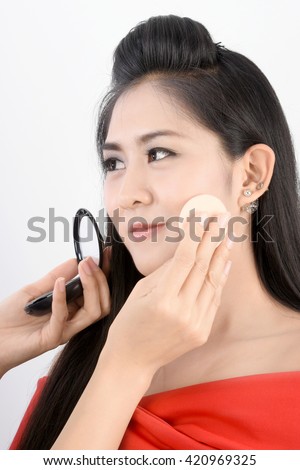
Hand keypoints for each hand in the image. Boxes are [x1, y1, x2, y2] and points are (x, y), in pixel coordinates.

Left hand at [0, 247, 111, 376]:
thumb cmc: (8, 318)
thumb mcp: (33, 290)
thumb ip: (54, 277)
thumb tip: (75, 260)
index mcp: (71, 308)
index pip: (96, 291)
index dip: (104, 273)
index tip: (106, 254)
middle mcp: (72, 320)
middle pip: (102, 302)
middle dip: (100, 279)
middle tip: (90, 261)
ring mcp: (65, 330)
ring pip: (93, 312)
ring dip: (91, 287)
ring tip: (83, 268)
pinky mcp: (53, 339)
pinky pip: (64, 317)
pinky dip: (62, 297)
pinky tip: (58, 283)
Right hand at [102, 214, 231, 375]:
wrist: (132, 360)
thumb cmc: (130, 322)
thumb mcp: (140, 291)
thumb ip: (165, 271)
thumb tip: (186, 249)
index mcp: (162, 300)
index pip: (185, 258)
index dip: (195, 234)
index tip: (202, 216)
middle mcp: (182, 312)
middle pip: (203, 267)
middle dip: (213, 238)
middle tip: (222, 218)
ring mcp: (195, 323)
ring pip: (213, 282)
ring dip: (221, 255)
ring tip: (228, 235)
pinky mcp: (202, 331)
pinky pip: (214, 299)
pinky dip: (220, 278)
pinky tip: (224, 261)